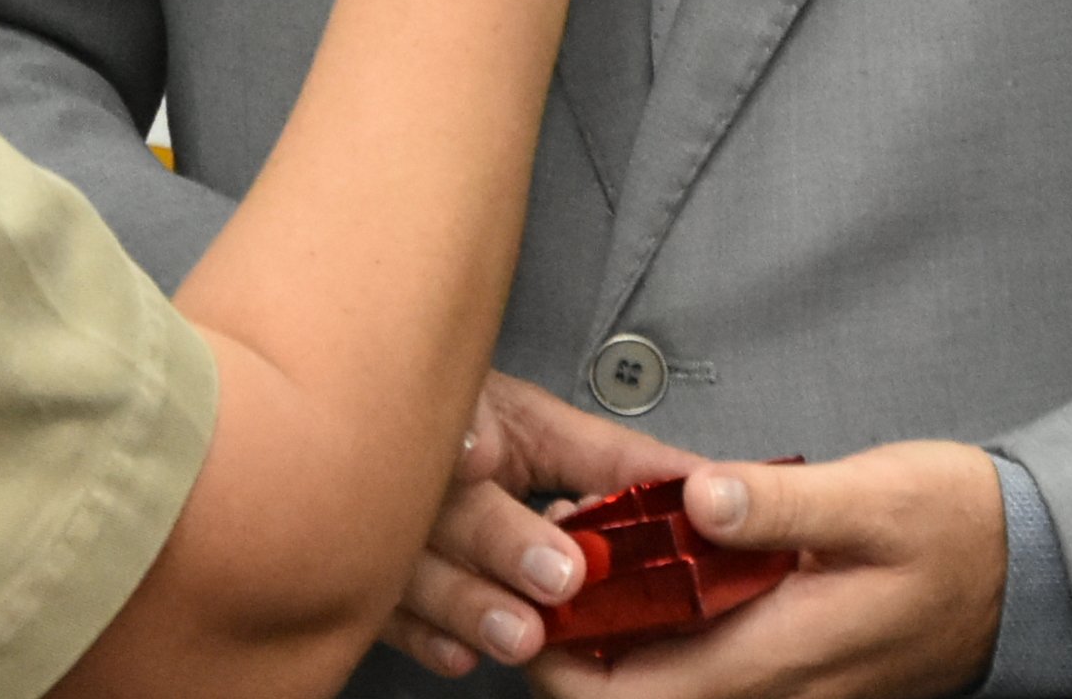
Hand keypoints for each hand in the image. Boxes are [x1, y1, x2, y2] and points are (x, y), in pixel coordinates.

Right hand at [384, 374, 707, 676]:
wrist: (395, 433)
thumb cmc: (474, 430)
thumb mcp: (547, 431)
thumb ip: (620, 464)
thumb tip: (704, 482)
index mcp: (458, 417)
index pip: (456, 426)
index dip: (464, 443)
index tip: (484, 459)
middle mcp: (411, 473)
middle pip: (441, 507)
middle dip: (499, 541)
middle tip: (560, 575)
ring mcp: (380, 532)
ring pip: (408, 571)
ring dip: (465, 604)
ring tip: (520, 634)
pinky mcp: (367, 582)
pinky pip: (386, 616)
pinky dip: (423, 638)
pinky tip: (459, 655)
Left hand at [527, 443, 1007, 698]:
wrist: (1026, 569)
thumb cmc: (956, 530)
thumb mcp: (871, 496)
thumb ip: (779, 503)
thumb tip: (696, 496)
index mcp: (774, 656)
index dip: (557, 655)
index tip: (540, 584)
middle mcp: (770, 690)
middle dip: (574, 636)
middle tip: (561, 550)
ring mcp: (781, 688)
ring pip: (661, 685)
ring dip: (615, 629)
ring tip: (601, 543)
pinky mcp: (791, 672)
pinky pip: (701, 667)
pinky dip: (660, 624)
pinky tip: (658, 559)